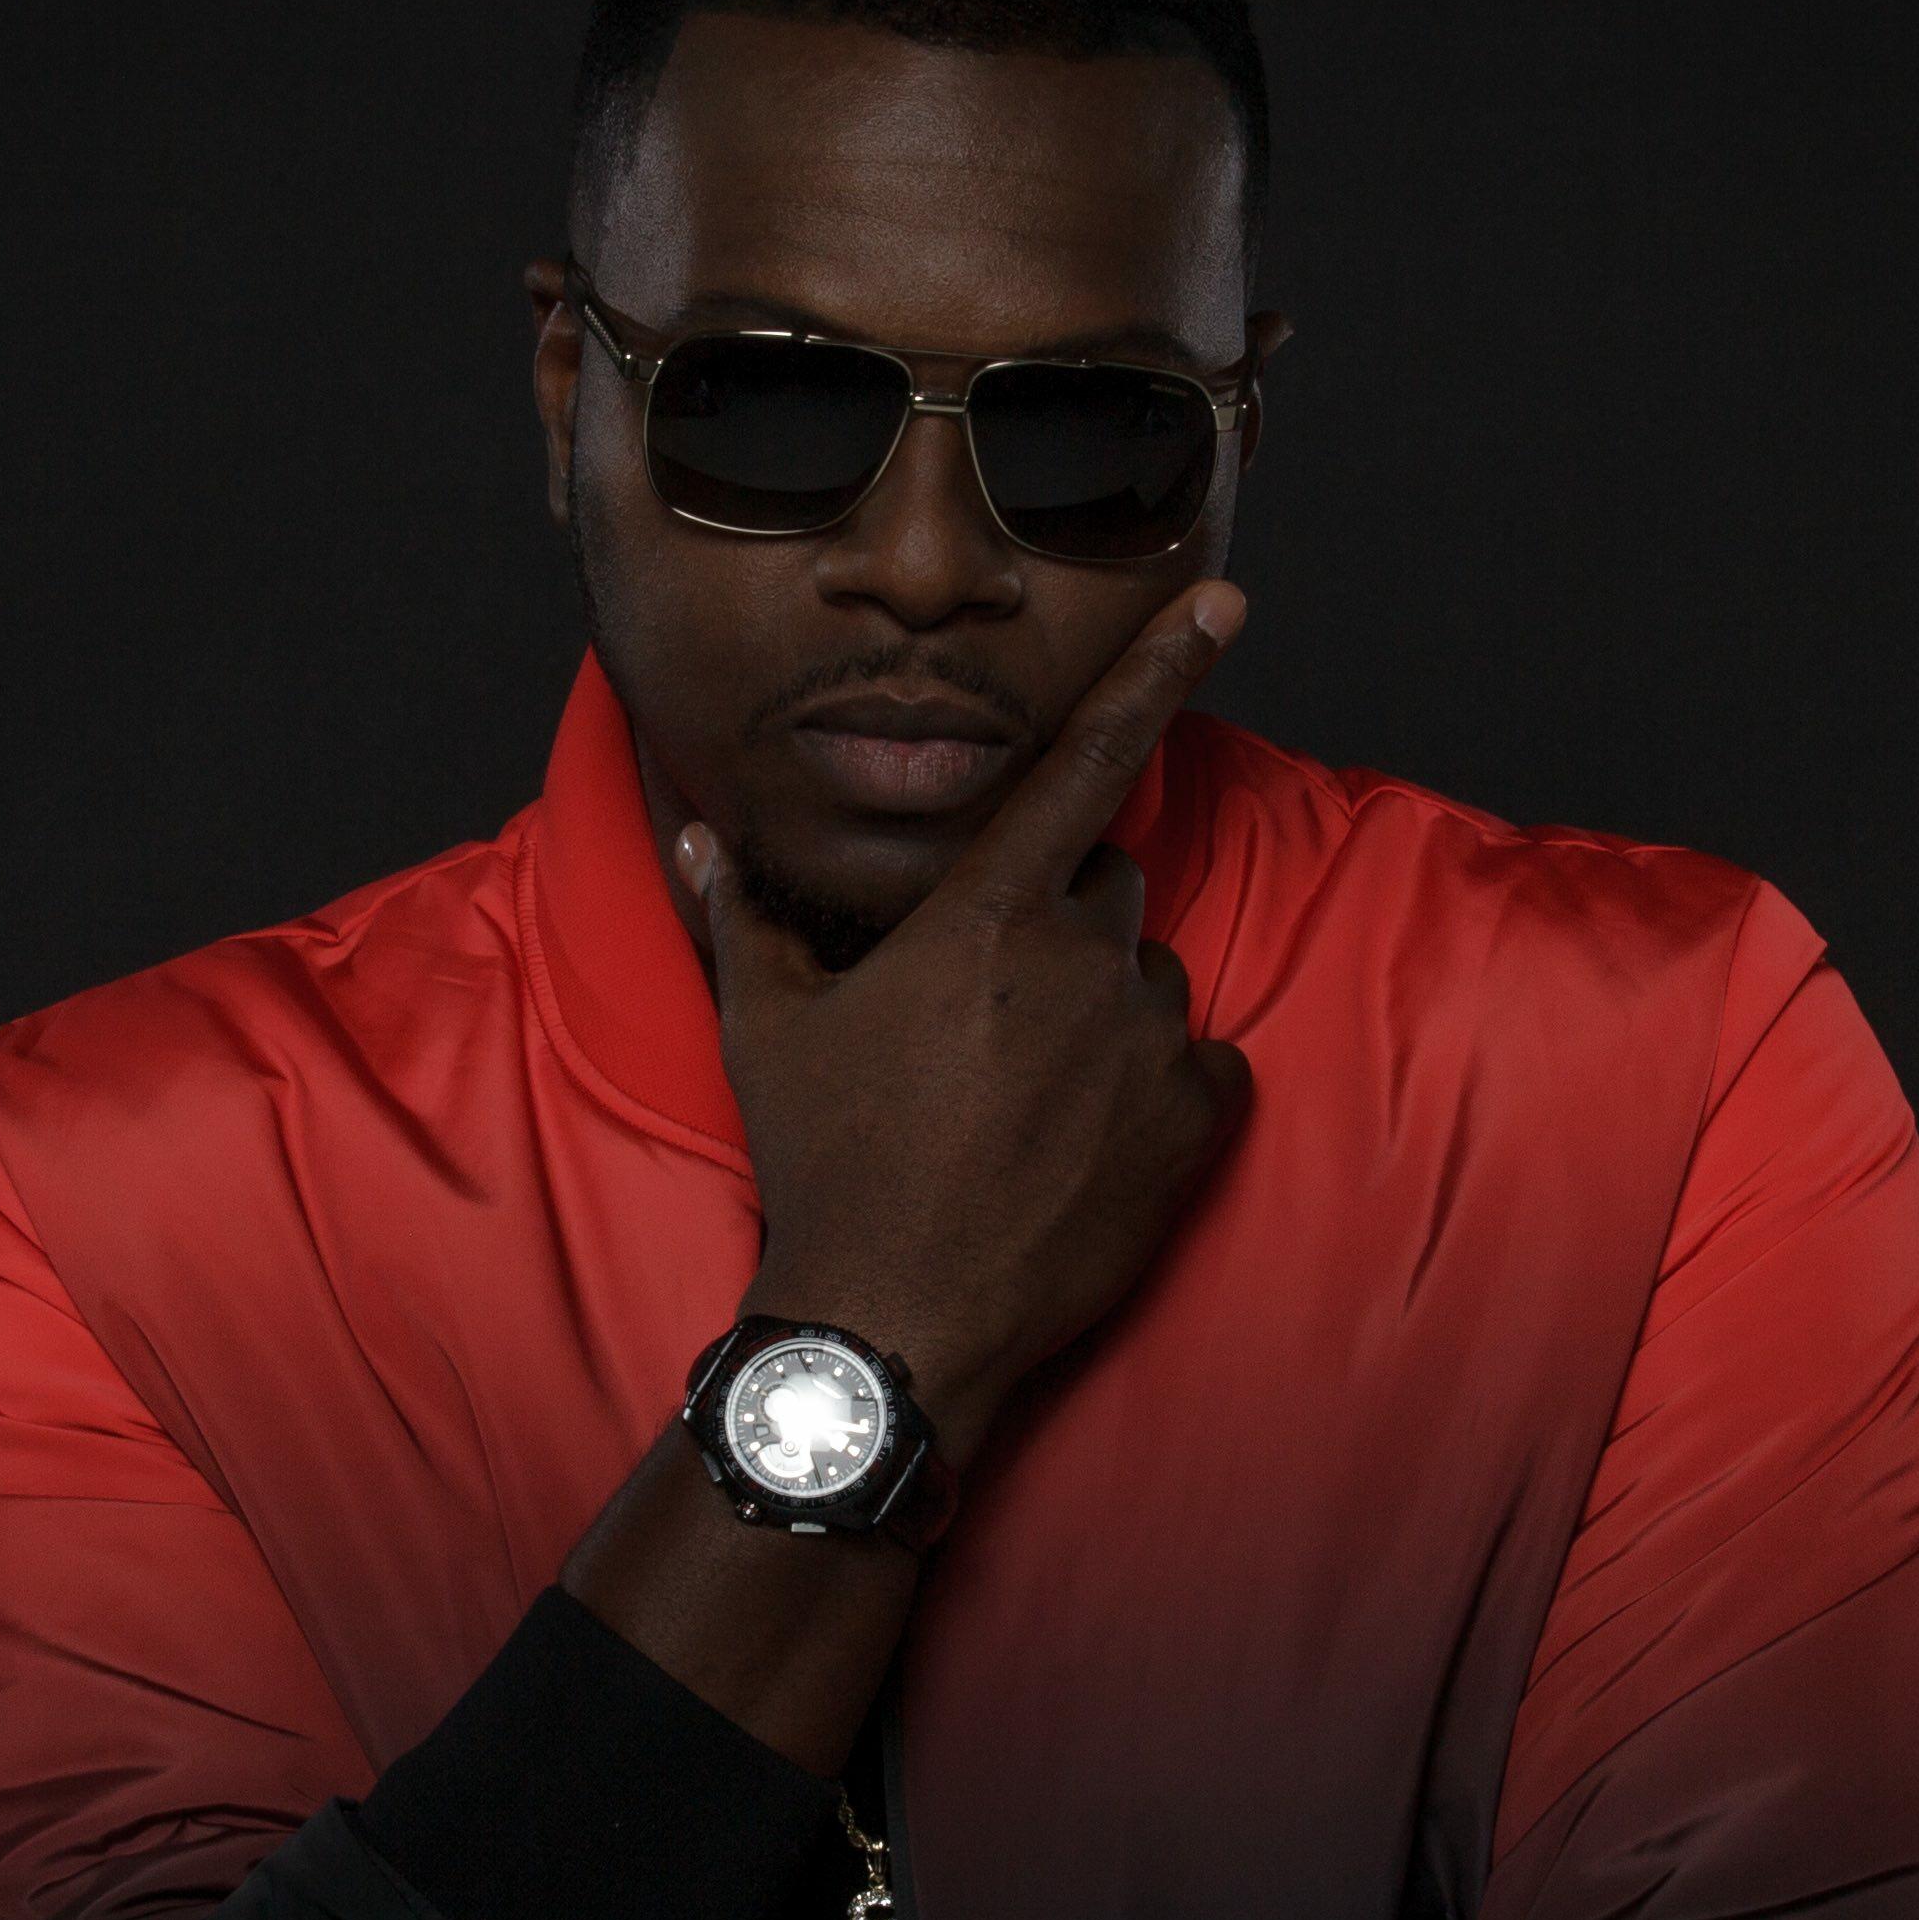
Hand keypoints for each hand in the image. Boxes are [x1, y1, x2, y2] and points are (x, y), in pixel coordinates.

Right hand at [694, 581, 1254, 1462]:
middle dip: (1064, 929)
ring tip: (1027, 1108)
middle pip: (1108, 887)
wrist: (897, 1320)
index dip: (1159, 668)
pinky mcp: (1199, 1123)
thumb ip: (743, 916)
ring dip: (1106, 1020)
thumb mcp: (766, 1033)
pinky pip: (1207, 1072)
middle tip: (991, 1026)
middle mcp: (1081, 956)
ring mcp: (1148, 1041)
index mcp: (982, 914)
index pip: (1087, 758)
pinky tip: (1090, 1152)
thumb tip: (694, 837)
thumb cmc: (824, 1166)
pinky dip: (1165, 1099)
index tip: (1224, 599)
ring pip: (1150, 984)